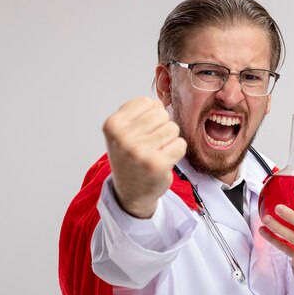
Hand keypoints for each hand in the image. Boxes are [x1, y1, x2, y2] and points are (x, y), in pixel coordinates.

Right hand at [102, 97, 186, 217]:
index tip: (140, 132)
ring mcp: (140, 151)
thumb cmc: (130, 157)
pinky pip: (180, 144)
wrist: (131, 192)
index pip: (146, 102)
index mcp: (113, 125)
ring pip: (173, 128)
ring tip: (157, 152)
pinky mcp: (157, 164)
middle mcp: (123, 137)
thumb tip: (160, 103)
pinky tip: (165, 160)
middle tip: (150, 144)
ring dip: (169, 139)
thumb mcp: (123, 131)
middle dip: (161, 127)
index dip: (149, 116)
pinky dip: (176, 151)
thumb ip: (140, 112)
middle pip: (162, 114)